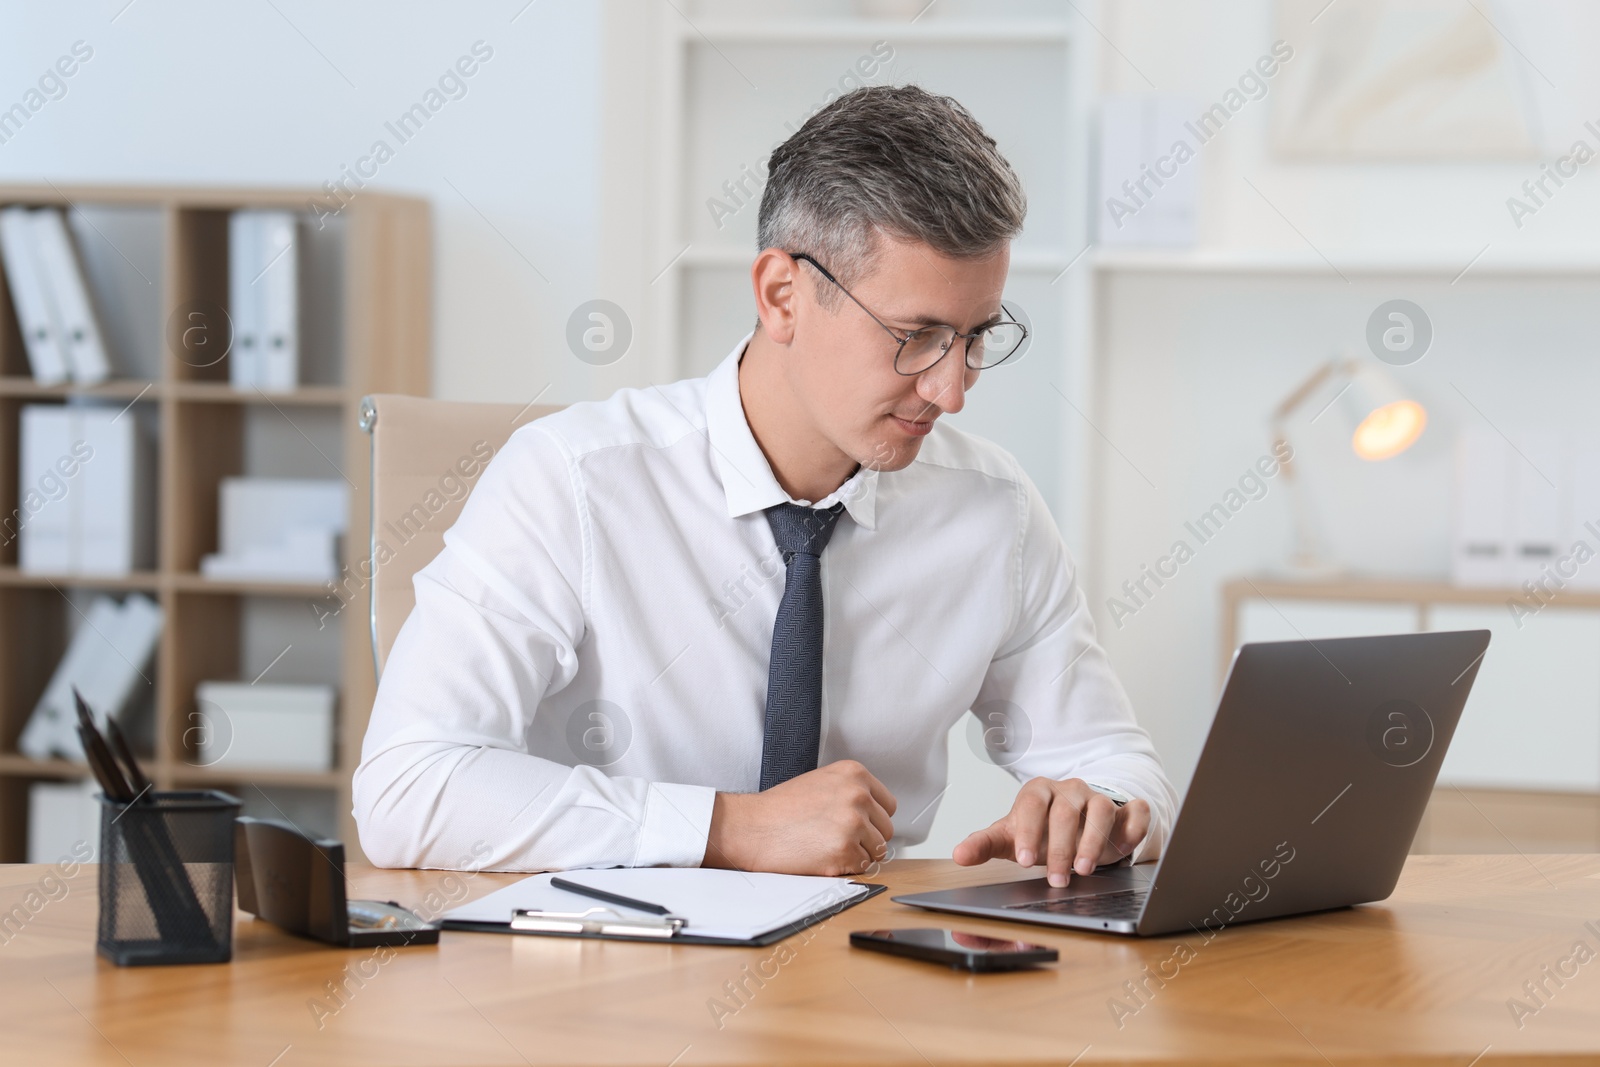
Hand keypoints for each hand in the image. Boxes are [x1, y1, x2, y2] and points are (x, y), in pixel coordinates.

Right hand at [702, 760, 896, 876]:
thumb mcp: (822, 782)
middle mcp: (858, 795)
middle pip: (886, 830)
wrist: (751, 827)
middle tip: (837, 839)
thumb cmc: (780, 808)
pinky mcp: (844, 850)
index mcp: (854, 774)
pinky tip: (822, 857)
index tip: (857, 825)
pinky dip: (846, 868)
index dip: (873, 820)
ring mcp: (853, 823)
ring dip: (857, 854)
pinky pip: (862, 867)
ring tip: (827, 846)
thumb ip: (851, 792)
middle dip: (867, 839)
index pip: (888, 805)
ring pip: (877, 850)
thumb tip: (875, 815)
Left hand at [952, 778, 1149, 886]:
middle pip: (1067, 811)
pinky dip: (1134, 823)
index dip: (1029, 832)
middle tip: (1057, 879)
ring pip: (1101, 809)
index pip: (1032, 805)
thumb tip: (959, 855)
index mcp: (1038, 792)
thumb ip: (984, 845)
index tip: (1024, 862)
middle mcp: (1070, 790)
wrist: (1073, 826)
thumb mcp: (1010, 838)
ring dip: (1093, 840)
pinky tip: (1127, 843)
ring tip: (1083, 870)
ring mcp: (1100, 797)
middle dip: (1061, 847)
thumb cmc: (1040, 833)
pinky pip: (1135, 810)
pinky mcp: (1126, 809)